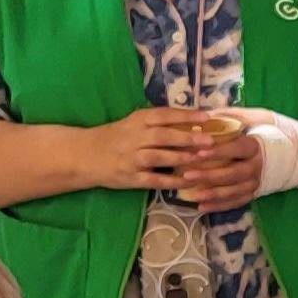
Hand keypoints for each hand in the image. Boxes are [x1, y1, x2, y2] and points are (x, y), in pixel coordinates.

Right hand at [79, 107, 219, 193]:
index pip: (164, 115)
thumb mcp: (135, 123)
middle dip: (187, 138)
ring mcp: (131, 159)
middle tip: (210, 140)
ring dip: (180, 157)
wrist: (86, 155)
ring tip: (201, 158)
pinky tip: (189, 181)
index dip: (185, 116)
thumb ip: (159, 122)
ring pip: (158, 157)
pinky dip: (172, 181)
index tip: (207, 117)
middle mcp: (134, 138)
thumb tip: (194, 120)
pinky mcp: (131, 178)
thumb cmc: (117, 137)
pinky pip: (154, 180)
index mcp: (137, 121)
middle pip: (163, 136)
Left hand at [173, 107, 288, 209]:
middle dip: (209, 176)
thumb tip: (205, 114)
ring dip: (213, 194)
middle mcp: (258, 166)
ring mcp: (257, 182)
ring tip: (192, 195)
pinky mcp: (255, 193)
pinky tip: (202, 207)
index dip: (219, 152)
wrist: (295, 152)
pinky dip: (220, 206)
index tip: (199, 152)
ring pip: (234, 191)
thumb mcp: (256, 118)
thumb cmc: (269, 131)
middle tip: (187, 175)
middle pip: (233, 174)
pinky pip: (237, 202)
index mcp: (257, 146)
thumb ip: (232, 116)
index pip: (237, 149)